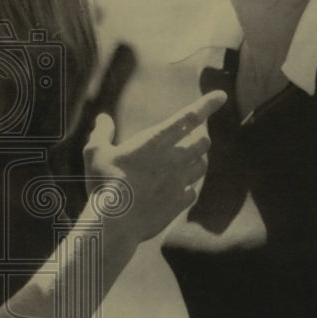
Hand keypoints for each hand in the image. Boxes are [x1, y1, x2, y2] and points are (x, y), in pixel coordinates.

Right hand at [83, 90, 225, 246]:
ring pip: (202, 165)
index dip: (207, 104)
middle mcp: (173, 159)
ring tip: (186, 161)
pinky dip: (188, 187)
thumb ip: (101, 132)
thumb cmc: (103, 183)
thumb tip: (103, 119)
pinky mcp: (179, 203)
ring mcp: (179, 182)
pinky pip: (193, 191)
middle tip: (191, 138)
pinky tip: (177, 189)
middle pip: (202, 142)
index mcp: (155, 141)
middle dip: (200, 137)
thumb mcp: (94, 152)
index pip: (188, 117)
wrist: (115, 222)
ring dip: (197, 160)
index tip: (222, 95)